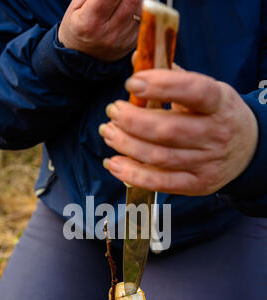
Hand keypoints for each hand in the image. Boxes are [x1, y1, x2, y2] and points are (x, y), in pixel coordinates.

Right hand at [58, 0, 141, 61]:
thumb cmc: (77, 26)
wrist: (81, 57)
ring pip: (140, 9)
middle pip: (131, 0)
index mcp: (90, 23)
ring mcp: (122, 41)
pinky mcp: (131, 44)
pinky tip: (131, 3)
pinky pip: (143, 19)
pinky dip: (140, 6)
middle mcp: (108, 34)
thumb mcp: (76, 6)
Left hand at [100, 69, 258, 195]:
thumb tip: (136, 59)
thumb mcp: (206, 90)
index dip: (161, 86)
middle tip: (113, 111)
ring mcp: (207, 163)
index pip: (193, 91)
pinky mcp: (196, 185)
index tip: (132, 83)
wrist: (247, 151)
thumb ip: (173, 76)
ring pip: (159, 157)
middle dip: (132, 120)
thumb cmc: (217, 115)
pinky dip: (132, 174)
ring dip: (126, 144)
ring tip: (108, 132)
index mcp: (220, 103)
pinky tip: (113, 163)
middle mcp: (216, 135)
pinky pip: (160, 183)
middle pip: (168, 130)